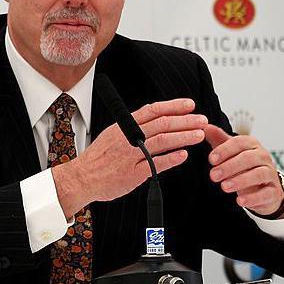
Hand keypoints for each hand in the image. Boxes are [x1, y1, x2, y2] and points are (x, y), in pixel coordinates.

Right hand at [52, 98, 208, 217]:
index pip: (153, 110)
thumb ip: (132, 128)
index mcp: (124, 125)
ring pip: (162, 141)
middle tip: (202, 120)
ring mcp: (131, 155)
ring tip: (200, 135)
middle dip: (186, 120)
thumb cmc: (97, 158)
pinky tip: (184, 155)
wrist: (81, 178)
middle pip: (162, 123)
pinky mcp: (133, 174)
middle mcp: (128, 137)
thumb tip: (153, 120)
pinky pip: (156, 164)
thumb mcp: (112, 134)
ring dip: (184, 136)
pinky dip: (171, 158)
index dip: (173, 106)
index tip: (190, 104)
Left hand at [205, 125, 283, 217]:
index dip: (225, 150)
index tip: (211, 159)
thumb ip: (218, 139)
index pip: (239, 143)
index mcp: (252, 144)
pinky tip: (240, 201)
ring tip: (224, 187)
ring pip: (258, 174)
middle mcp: (263, 157)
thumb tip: (204, 127)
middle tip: (213, 175)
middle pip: (248, 158)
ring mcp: (271, 174)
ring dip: (240, 180)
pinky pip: (266, 193)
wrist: (265, 186)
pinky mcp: (274, 191)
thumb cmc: (245, 166)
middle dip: (229, 166)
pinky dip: (253, 197)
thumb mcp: (231, 152)